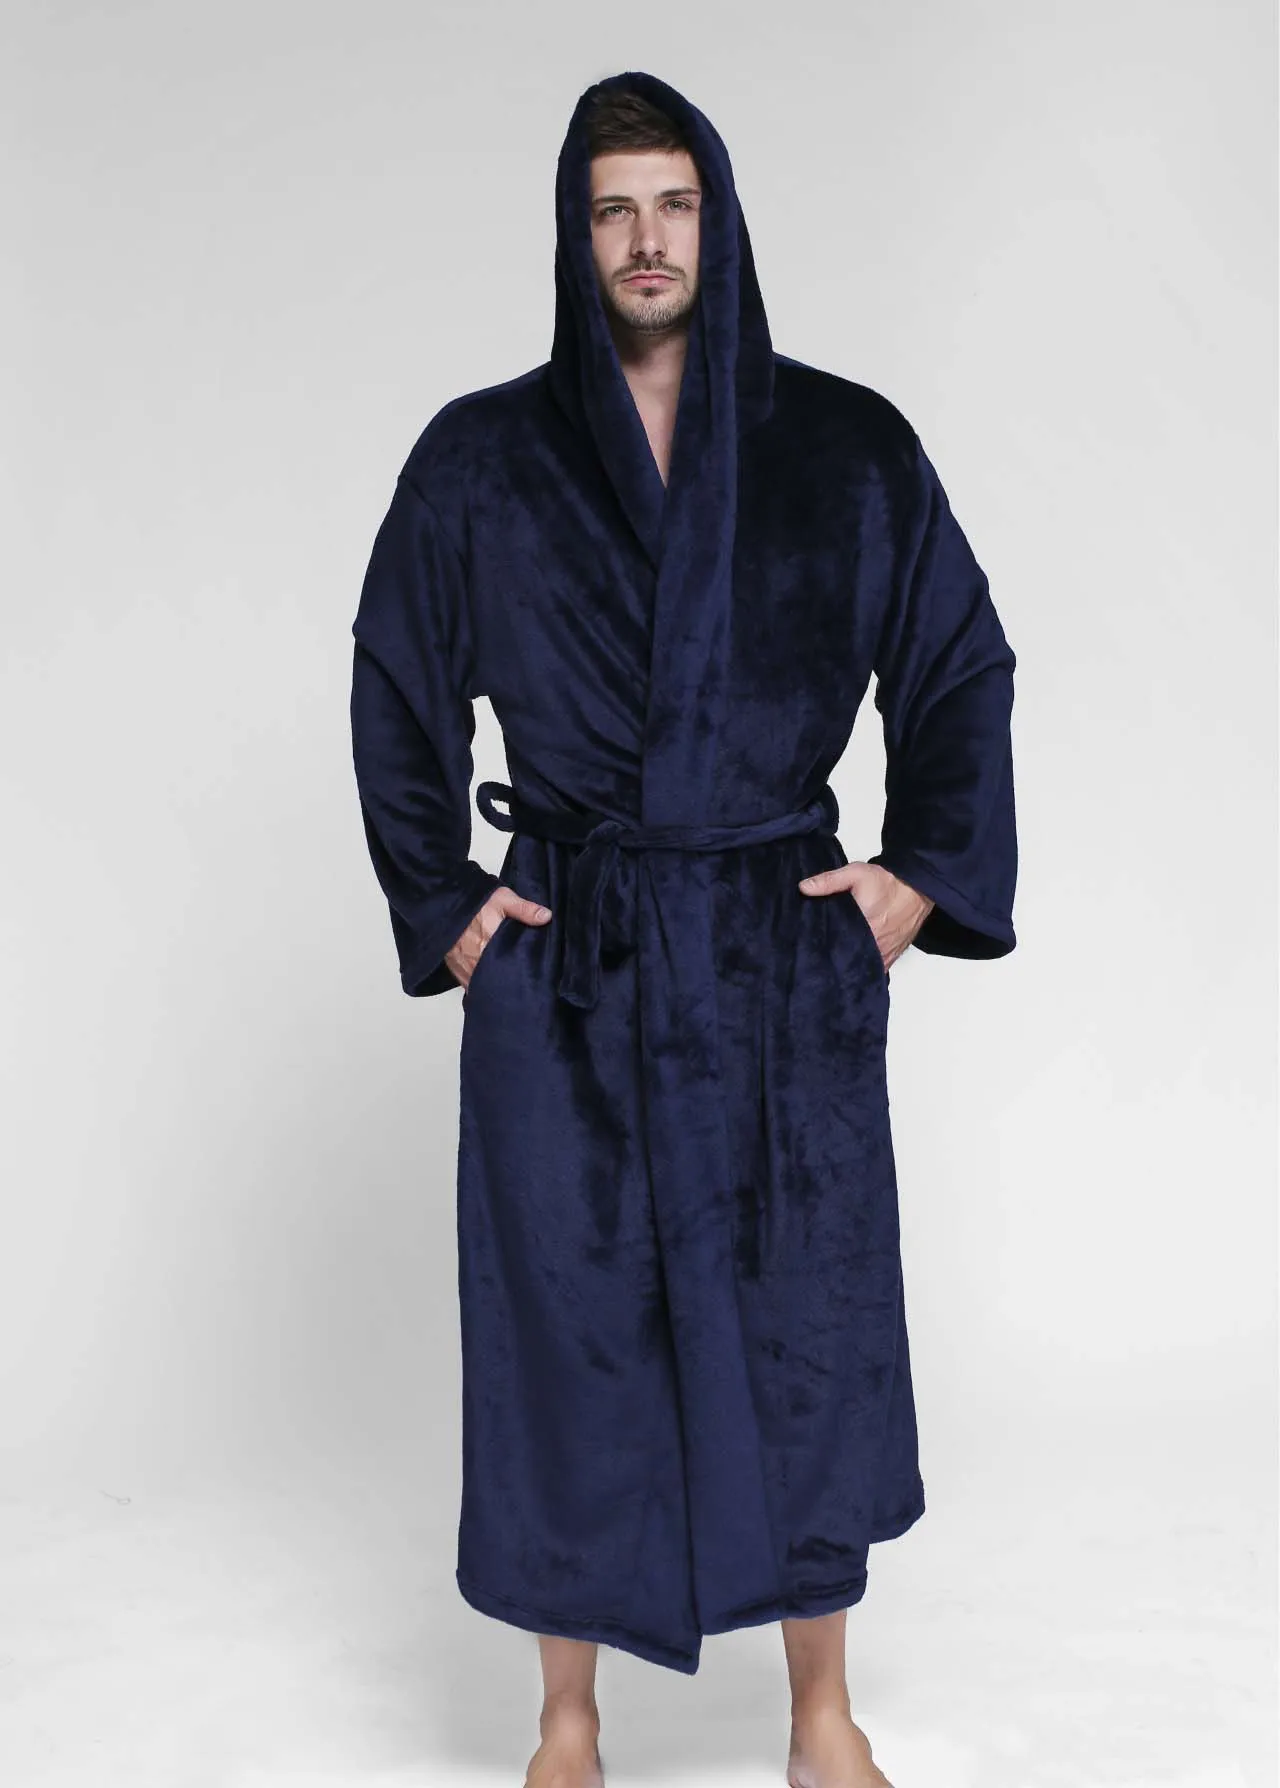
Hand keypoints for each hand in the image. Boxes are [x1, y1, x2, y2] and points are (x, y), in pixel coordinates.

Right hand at [447, 885, 552, 988]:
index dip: (524, 971)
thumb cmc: (475, 904)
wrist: (444, 906)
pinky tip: (489, 983)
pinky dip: (480, 985)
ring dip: (495, 984)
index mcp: (493, 944)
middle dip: (511, 981)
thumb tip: (547, 917)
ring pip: (485, 985)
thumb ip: (524, 909)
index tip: (533, 972)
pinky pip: (472, 985)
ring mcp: (467, 969)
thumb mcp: (503, 899)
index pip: (514, 966)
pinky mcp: (457, 972)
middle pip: (500, 979)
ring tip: (507, 983)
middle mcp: (480, 961)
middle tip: (521, 980)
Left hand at [797, 861, 933, 971]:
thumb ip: (829, 881)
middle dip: (834, 960)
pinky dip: (864, 967)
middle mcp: (875, 946)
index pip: (836, 949)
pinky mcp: (892, 956)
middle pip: (847, 961)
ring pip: (861, 968)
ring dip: (849, 965)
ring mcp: (885, 954)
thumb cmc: (887, 881)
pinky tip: (853, 964)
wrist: (917, 887)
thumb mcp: (855, 874)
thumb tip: (803, 888)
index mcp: (862, 929)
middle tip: (818, 957)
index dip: (822, 952)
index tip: (810, 951)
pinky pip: (876, 969)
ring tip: (833, 962)